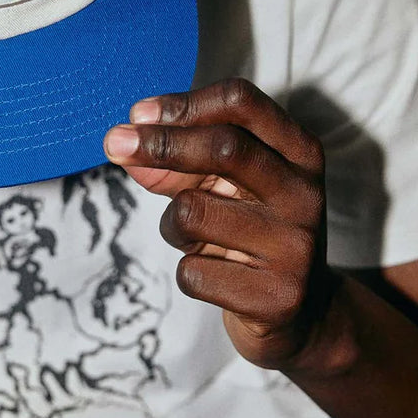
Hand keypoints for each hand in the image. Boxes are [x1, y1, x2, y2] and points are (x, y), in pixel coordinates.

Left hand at [103, 78, 335, 369]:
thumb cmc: (248, 231)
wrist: (303, 314)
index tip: (139, 114)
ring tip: (195, 240)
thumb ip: (176, 161)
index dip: (183, 104)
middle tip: (114, 143)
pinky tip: (216, 276)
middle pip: (224, 147)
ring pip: (192, 212)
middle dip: (159, 143)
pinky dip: (188, 272)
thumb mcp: (222, 185)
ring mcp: (295, 247)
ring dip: (171, 225)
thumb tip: (121, 143)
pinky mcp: (276, 297)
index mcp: (298, 152)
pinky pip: (192, 272)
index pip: (241, 103)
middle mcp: (304, 193)